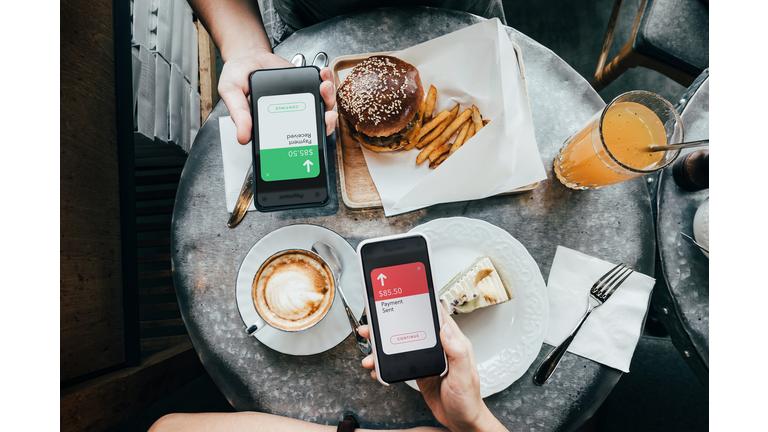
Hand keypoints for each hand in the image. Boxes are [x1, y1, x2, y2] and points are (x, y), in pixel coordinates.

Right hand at [217, 48, 337, 143]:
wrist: (247, 56)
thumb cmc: (238, 76)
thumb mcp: (231, 93)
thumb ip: (238, 113)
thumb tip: (243, 137)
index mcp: (271, 123)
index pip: (290, 139)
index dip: (305, 142)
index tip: (313, 135)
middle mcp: (288, 115)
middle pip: (312, 124)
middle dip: (324, 120)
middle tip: (327, 113)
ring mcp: (298, 101)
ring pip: (320, 106)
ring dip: (328, 98)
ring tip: (325, 87)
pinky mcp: (304, 86)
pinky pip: (319, 87)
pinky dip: (326, 80)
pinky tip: (324, 74)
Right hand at [359, 307, 506, 431]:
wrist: (461, 421)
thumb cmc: (468, 399)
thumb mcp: (463, 376)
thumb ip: (456, 352)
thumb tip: (445, 329)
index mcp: (452, 342)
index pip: (436, 315)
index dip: (421, 303)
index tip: (404, 295)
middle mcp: (438, 347)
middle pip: (412, 328)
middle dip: (390, 325)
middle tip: (374, 326)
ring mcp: (426, 358)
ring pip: (402, 344)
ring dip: (384, 346)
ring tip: (371, 352)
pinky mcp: (418, 370)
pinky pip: (399, 361)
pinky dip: (386, 364)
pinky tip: (378, 368)